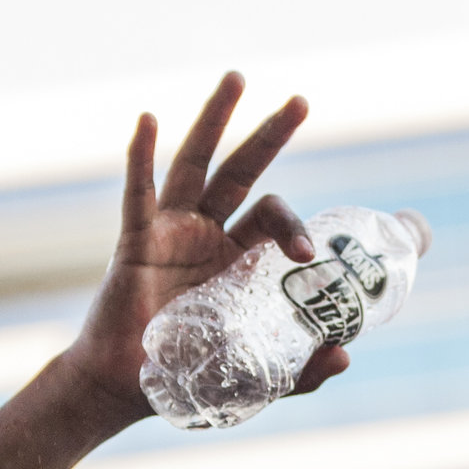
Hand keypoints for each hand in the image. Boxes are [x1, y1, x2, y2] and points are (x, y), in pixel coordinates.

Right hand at [62, 72, 350, 423]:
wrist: (123, 389)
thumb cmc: (184, 375)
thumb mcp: (253, 376)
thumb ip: (299, 371)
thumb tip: (345, 355)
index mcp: (235, 257)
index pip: (271, 217)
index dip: (294, 226)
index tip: (307, 256)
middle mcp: (205, 233)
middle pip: (241, 170)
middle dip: (270, 134)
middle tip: (302, 101)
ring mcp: (168, 232)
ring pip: (194, 164)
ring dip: (215, 119)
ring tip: (236, 79)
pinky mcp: (134, 242)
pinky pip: (139, 194)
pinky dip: (141, 156)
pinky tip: (150, 119)